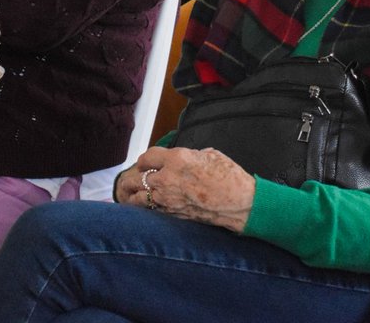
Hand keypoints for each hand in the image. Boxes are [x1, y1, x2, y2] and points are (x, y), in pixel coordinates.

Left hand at [115, 146, 255, 232]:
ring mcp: (168, 199)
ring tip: (129, 194)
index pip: (147, 157)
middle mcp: (168, 178)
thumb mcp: (209, 154)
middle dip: (133, 178)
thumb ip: (189, 155)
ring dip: (132, 195)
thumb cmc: (230, 177)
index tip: (145, 163)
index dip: (145, 160)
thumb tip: (181, 159)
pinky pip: (149, 211)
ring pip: (137, 197)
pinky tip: (141, 208)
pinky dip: (143, 209)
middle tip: (132, 180)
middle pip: (136, 178)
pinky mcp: (172, 214)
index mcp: (177, 158)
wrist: (240, 204)